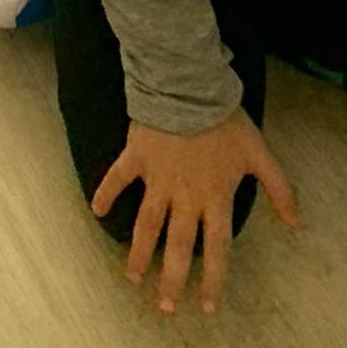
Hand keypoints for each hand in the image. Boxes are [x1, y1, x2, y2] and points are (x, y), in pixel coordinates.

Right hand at [93, 112, 300, 314]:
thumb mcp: (260, 154)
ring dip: (140, 252)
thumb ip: (280, 189)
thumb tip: (296, 224)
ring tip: (133, 278)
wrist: (189, 87)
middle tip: (164, 306)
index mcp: (214, 198)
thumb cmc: (225, 120)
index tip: (205, 305)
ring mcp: (157, 178)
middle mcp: (184, 196)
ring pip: (146, 224)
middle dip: (172, 279)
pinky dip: (106, 193)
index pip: (215, 248)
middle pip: (177, 246)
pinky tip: (97, 212)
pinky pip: (117, 178)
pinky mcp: (136, 156)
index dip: (212, 278)